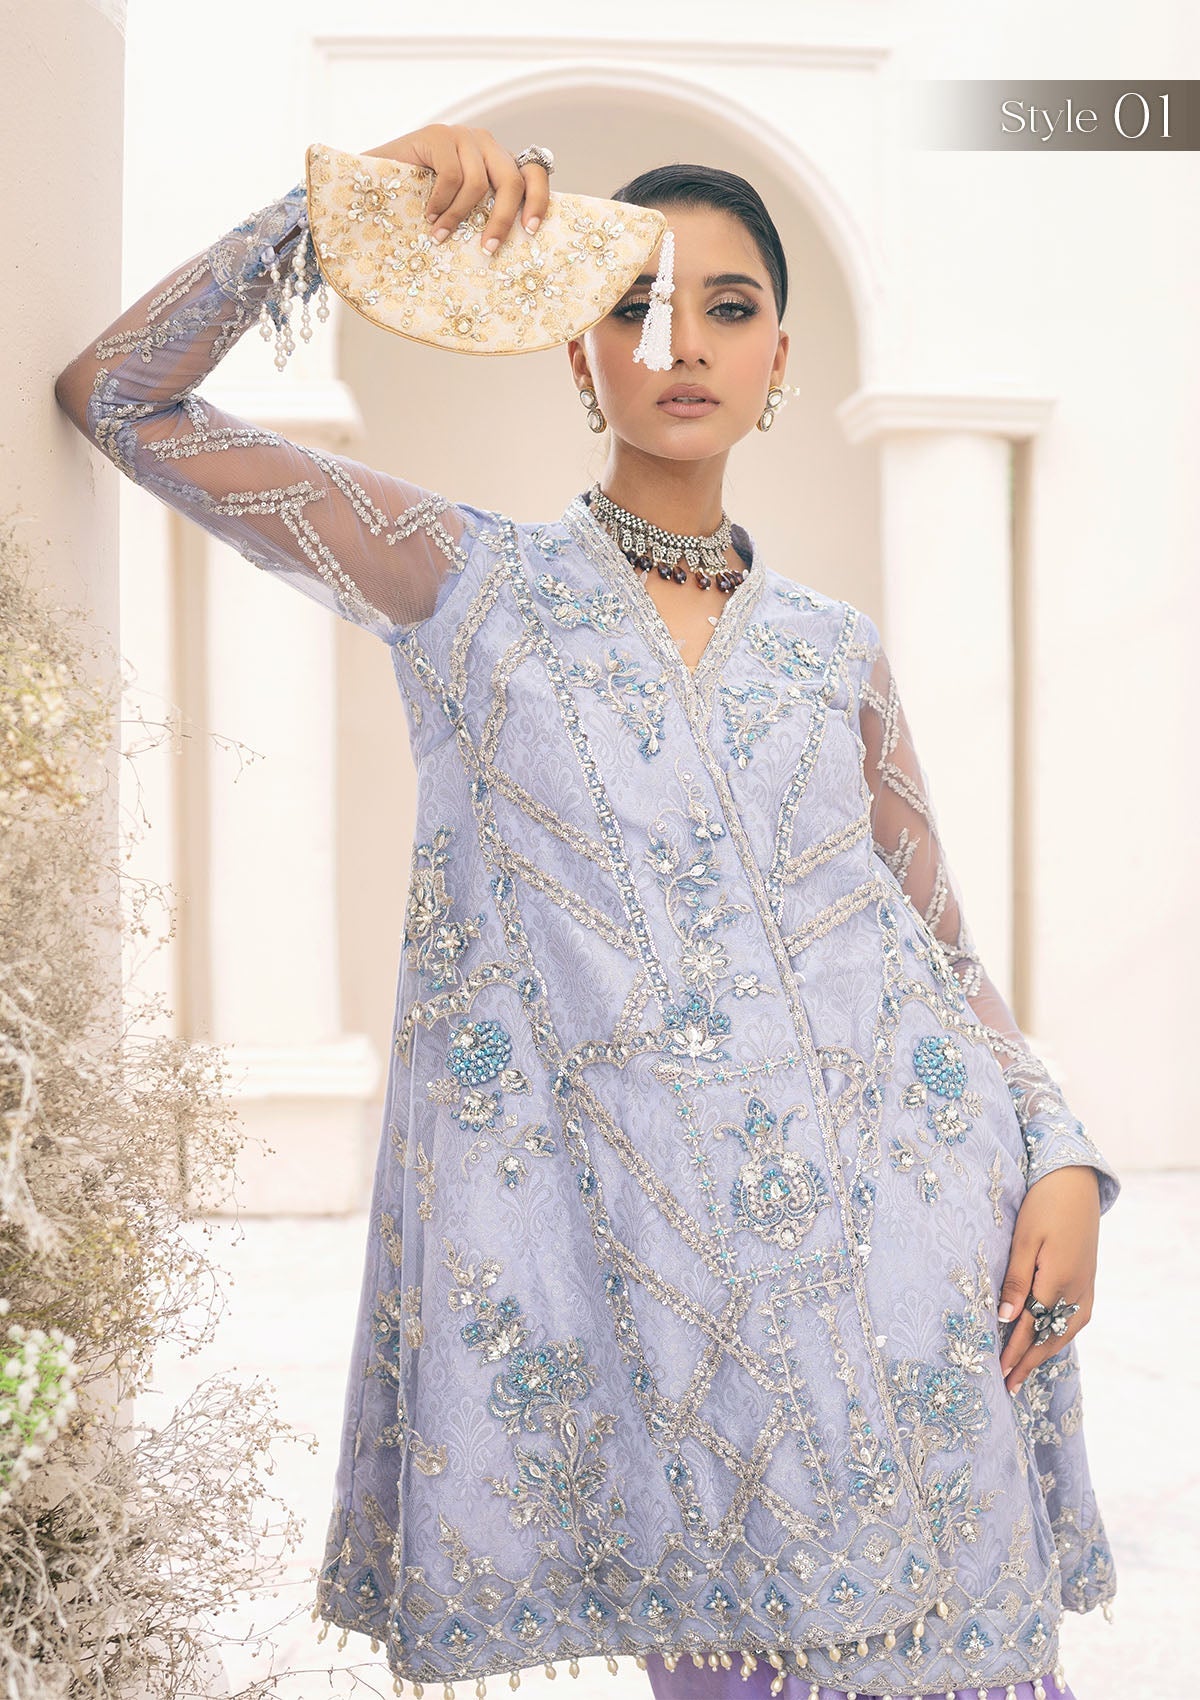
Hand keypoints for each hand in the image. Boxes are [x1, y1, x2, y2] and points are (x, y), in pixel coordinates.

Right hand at [361, 123, 551, 254]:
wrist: (371, 182)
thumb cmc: (419, 203)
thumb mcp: (459, 210)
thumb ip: (483, 214)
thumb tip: (518, 250)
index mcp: (496, 161)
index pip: (534, 171)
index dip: (539, 200)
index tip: (532, 231)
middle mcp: (484, 143)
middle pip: (511, 181)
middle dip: (502, 220)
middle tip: (487, 249)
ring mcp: (460, 136)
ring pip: (479, 183)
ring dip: (459, 217)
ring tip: (440, 237)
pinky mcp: (437, 135)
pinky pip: (452, 176)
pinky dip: (442, 203)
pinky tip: (429, 216)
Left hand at [996, 1164, 1098, 1394]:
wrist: (1076, 1183)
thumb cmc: (1043, 1205)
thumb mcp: (1024, 1239)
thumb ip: (1016, 1280)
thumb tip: (1007, 1318)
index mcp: (1057, 1280)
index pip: (1031, 1326)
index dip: (1014, 1351)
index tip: (998, 1373)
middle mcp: (1076, 1290)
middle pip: (1050, 1336)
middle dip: (1028, 1361)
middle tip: (1008, 1385)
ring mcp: (1085, 1286)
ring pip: (1066, 1331)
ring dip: (1045, 1352)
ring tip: (1025, 1371)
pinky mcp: (1088, 1280)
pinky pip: (1076, 1319)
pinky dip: (1061, 1336)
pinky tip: (1050, 1341)